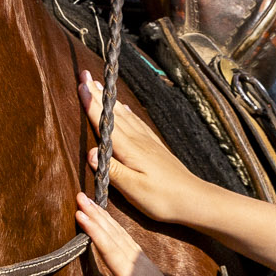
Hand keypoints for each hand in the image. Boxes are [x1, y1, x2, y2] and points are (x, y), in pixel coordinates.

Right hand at [76, 194, 206, 275]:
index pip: (109, 249)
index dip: (93, 231)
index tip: (79, 213)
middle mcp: (137, 264)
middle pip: (113, 235)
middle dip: (96, 215)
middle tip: (79, 196)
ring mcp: (142, 263)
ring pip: (120, 234)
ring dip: (104, 218)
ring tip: (90, 203)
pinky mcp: (144, 266)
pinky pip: (125, 240)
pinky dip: (114, 228)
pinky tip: (110, 224)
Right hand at [81, 75, 212, 227]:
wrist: (194, 200)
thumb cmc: (163, 199)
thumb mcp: (134, 190)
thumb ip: (113, 171)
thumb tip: (90, 153)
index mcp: (130, 150)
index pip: (105, 123)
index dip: (91, 104)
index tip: (81, 84)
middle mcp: (138, 141)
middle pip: (113, 113)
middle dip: (97, 94)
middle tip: (84, 75)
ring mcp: (148, 142)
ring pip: (125, 115)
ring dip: (110, 100)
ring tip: (99, 86)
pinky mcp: (155, 147)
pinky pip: (138, 123)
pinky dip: (128, 113)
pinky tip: (126, 109)